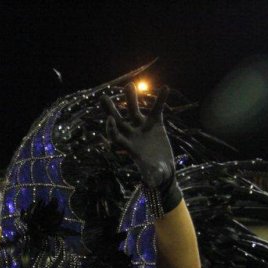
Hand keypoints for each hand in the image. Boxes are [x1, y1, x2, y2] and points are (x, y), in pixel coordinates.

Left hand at [102, 84, 181, 213]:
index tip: (109, 119)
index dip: (111, 128)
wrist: (164, 170)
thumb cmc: (156, 175)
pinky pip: (157, 109)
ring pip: (134, 111)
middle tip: (102, 97)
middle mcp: (132, 134)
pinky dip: (160, 100)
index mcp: (128, 146)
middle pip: (118, 120)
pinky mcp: (156, 124)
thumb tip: (151, 181)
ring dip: (131, 99)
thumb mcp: (154, 176)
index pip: (115, 136)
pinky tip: (165, 88)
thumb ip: (152, 176)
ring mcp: (143, 127)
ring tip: (129, 85)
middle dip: (110, 110)